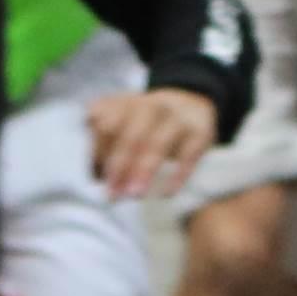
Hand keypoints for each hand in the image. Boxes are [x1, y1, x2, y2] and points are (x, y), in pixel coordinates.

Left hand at [83, 87, 219, 200]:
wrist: (192, 100)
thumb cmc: (150, 122)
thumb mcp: (125, 119)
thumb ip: (106, 140)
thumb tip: (95, 176)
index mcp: (126, 103)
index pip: (105, 126)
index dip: (98, 153)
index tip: (96, 180)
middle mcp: (150, 106)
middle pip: (130, 136)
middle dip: (118, 166)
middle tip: (112, 195)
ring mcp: (177, 118)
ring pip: (157, 143)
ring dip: (143, 171)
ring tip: (134, 195)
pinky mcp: (201, 132)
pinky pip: (188, 155)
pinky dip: (178, 174)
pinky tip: (167, 193)